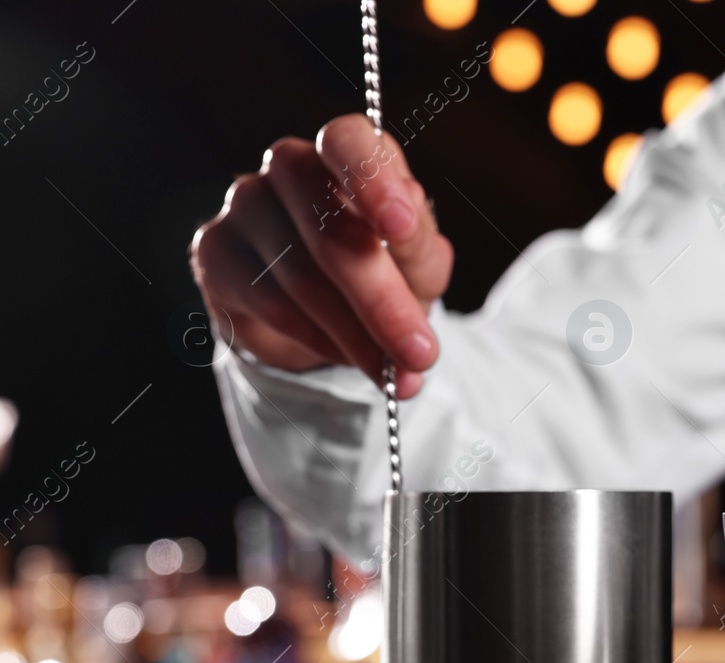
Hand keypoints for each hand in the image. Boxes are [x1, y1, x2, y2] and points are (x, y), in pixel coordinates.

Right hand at [189, 115, 453, 398]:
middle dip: (381, 301)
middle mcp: (290, 166)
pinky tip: (344, 353)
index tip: (400, 228)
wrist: (330, 313)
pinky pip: (267, 301)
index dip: (373, 181)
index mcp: (346, 154)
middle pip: (328, 228)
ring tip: (394, 371)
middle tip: (420, 352)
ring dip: (355, 334)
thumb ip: (419, 247)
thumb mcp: (419, 262)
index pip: (348, 141)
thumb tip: (407, 233)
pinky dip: (315, 337)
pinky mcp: (214, 250)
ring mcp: (245, 204)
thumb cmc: (385, 270)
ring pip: (299, 275)